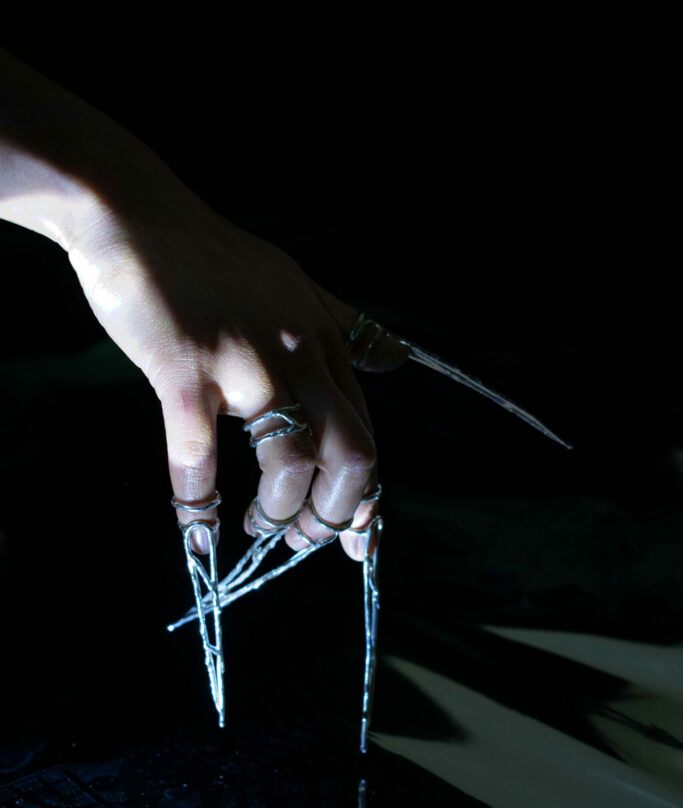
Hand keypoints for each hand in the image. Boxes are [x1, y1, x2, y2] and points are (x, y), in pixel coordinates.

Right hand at [69, 180, 406, 560]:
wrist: (137, 217)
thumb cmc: (211, 259)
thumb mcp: (297, 284)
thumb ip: (345, 328)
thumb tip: (392, 361)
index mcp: (325, 341)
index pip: (367, 431)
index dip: (369, 494)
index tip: (360, 536)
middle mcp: (299, 353)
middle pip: (351, 454)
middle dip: (337, 513)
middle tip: (304, 537)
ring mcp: (244, 363)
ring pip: (289, 462)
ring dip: (278, 514)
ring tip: (256, 529)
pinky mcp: (186, 371)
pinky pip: (198, 457)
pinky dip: (197, 507)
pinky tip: (195, 533)